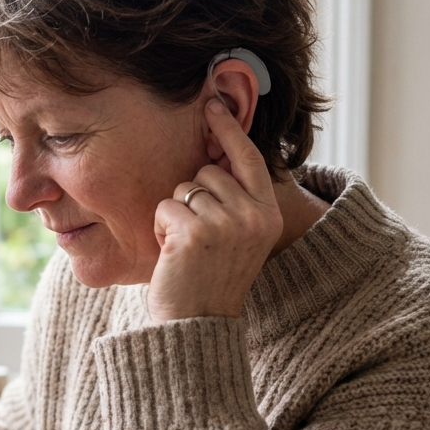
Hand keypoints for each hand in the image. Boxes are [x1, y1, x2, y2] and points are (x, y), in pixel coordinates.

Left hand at [148, 96, 282, 321]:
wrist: (197, 326)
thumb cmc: (209, 280)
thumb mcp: (236, 238)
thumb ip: (234, 201)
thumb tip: (213, 153)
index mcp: (268, 216)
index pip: (249, 159)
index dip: (229, 129)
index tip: (213, 103)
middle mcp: (253, 217)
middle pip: (208, 172)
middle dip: (192, 197)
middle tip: (197, 238)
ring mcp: (226, 224)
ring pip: (184, 188)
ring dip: (175, 215)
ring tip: (186, 248)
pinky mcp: (195, 232)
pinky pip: (166, 207)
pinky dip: (161, 228)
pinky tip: (173, 255)